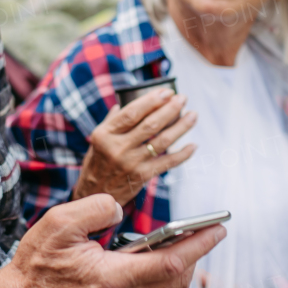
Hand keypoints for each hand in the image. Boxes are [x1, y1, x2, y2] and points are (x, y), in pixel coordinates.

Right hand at [0, 194, 224, 287]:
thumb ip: (96, 208)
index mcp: (113, 279)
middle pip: (176, 280)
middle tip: (207, 230)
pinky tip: (157, 259)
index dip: (199, 244)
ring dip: (180, 266)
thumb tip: (119, 207)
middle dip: (196, 254)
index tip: (217, 228)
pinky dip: (162, 277)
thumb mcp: (60, 223)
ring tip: (185, 241)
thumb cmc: (35, 266)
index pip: (171, 262)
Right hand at [73, 88, 197, 205]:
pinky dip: (183, 154)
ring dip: (181, 127)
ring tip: (192, 115)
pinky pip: (167, 162)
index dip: (151, 100)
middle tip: (182, 98)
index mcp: (105, 134)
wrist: (95, 195)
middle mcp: (118, 148)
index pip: (132, 112)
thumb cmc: (97, 163)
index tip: (166, 92)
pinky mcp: (142, 176)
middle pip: (150, 124)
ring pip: (163, 141)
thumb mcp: (97, 139)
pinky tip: (192, 145)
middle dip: (170, 109)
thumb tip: (124, 103)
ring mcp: (131, 163)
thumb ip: (111, 121)